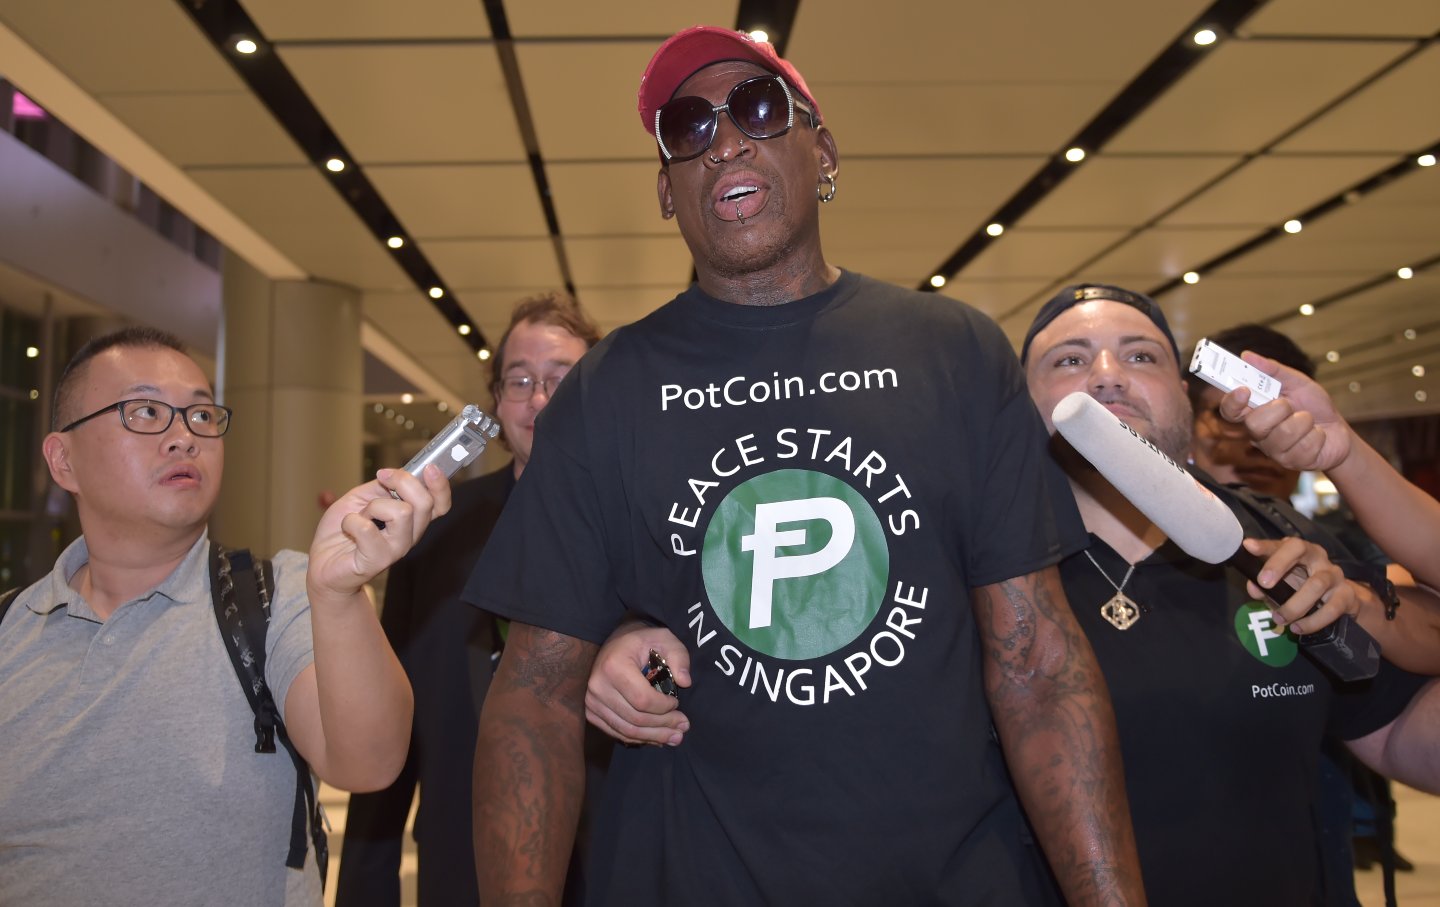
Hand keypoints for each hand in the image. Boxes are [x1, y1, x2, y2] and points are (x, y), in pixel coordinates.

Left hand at [307, 465, 451, 598]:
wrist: (323, 560)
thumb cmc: (345, 529)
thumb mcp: (364, 496)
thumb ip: (385, 486)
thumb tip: (401, 473)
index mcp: (412, 519)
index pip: (440, 504)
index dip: (440, 485)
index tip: (429, 467)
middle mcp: (410, 535)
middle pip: (425, 503)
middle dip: (403, 481)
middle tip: (382, 478)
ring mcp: (396, 549)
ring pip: (401, 512)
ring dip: (374, 506)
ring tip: (361, 515)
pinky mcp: (377, 561)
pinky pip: (367, 529)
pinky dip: (351, 521)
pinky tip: (348, 528)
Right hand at [585, 620, 691, 746]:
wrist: (617, 644)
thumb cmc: (643, 642)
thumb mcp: (665, 640)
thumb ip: (679, 657)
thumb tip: (685, 682)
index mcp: (614, 666)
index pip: (642, 700)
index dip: (664, 708)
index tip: (678, 704)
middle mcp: (598, 686)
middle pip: (635, 718)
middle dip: (663, 726)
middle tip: (684, 727)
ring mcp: (592, 701)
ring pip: (626, 730)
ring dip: (653, 737)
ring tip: (675, 737)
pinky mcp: (591, 712)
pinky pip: (616, 732)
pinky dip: (638, 738)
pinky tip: (656, 738)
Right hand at [1216, 352, 1351, 472]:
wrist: (1339, 431)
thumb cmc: (1314, 406)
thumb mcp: (1297, 383)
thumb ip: (1273, 371)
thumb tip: (1247, 356)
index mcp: (1255, 413)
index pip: (1230, 411)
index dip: (1231, 401)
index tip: (1244, 390)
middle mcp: (1259, 434)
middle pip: (1254, 424)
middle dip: (1278, 410)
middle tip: (1289, 405)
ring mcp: (1274, 450)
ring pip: (1283, 434)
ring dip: (1304, 422)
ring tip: (1309, 421)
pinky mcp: (1293, 462)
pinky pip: (1304, 446)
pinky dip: (1318, 435)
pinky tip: (1318, 435)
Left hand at [1242, 537, 1358, 635]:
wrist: (1340, 602)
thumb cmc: (1302, 588)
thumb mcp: (1280, 586)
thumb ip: (1264, 586)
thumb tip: (1254, 589)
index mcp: (1299, 551)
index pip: (1281, 542)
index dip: (1266, 546)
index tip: (1249, 547)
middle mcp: (1318, 557)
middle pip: (1300, 549)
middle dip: (1279, 565)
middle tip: (1263, 584)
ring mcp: (1334, 575)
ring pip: (1316, 584)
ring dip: (1295, 605)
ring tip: (1279, 618)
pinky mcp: (1346, 595)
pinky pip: (1331, 608)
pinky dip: (1313, 621)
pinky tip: (1298, 628)